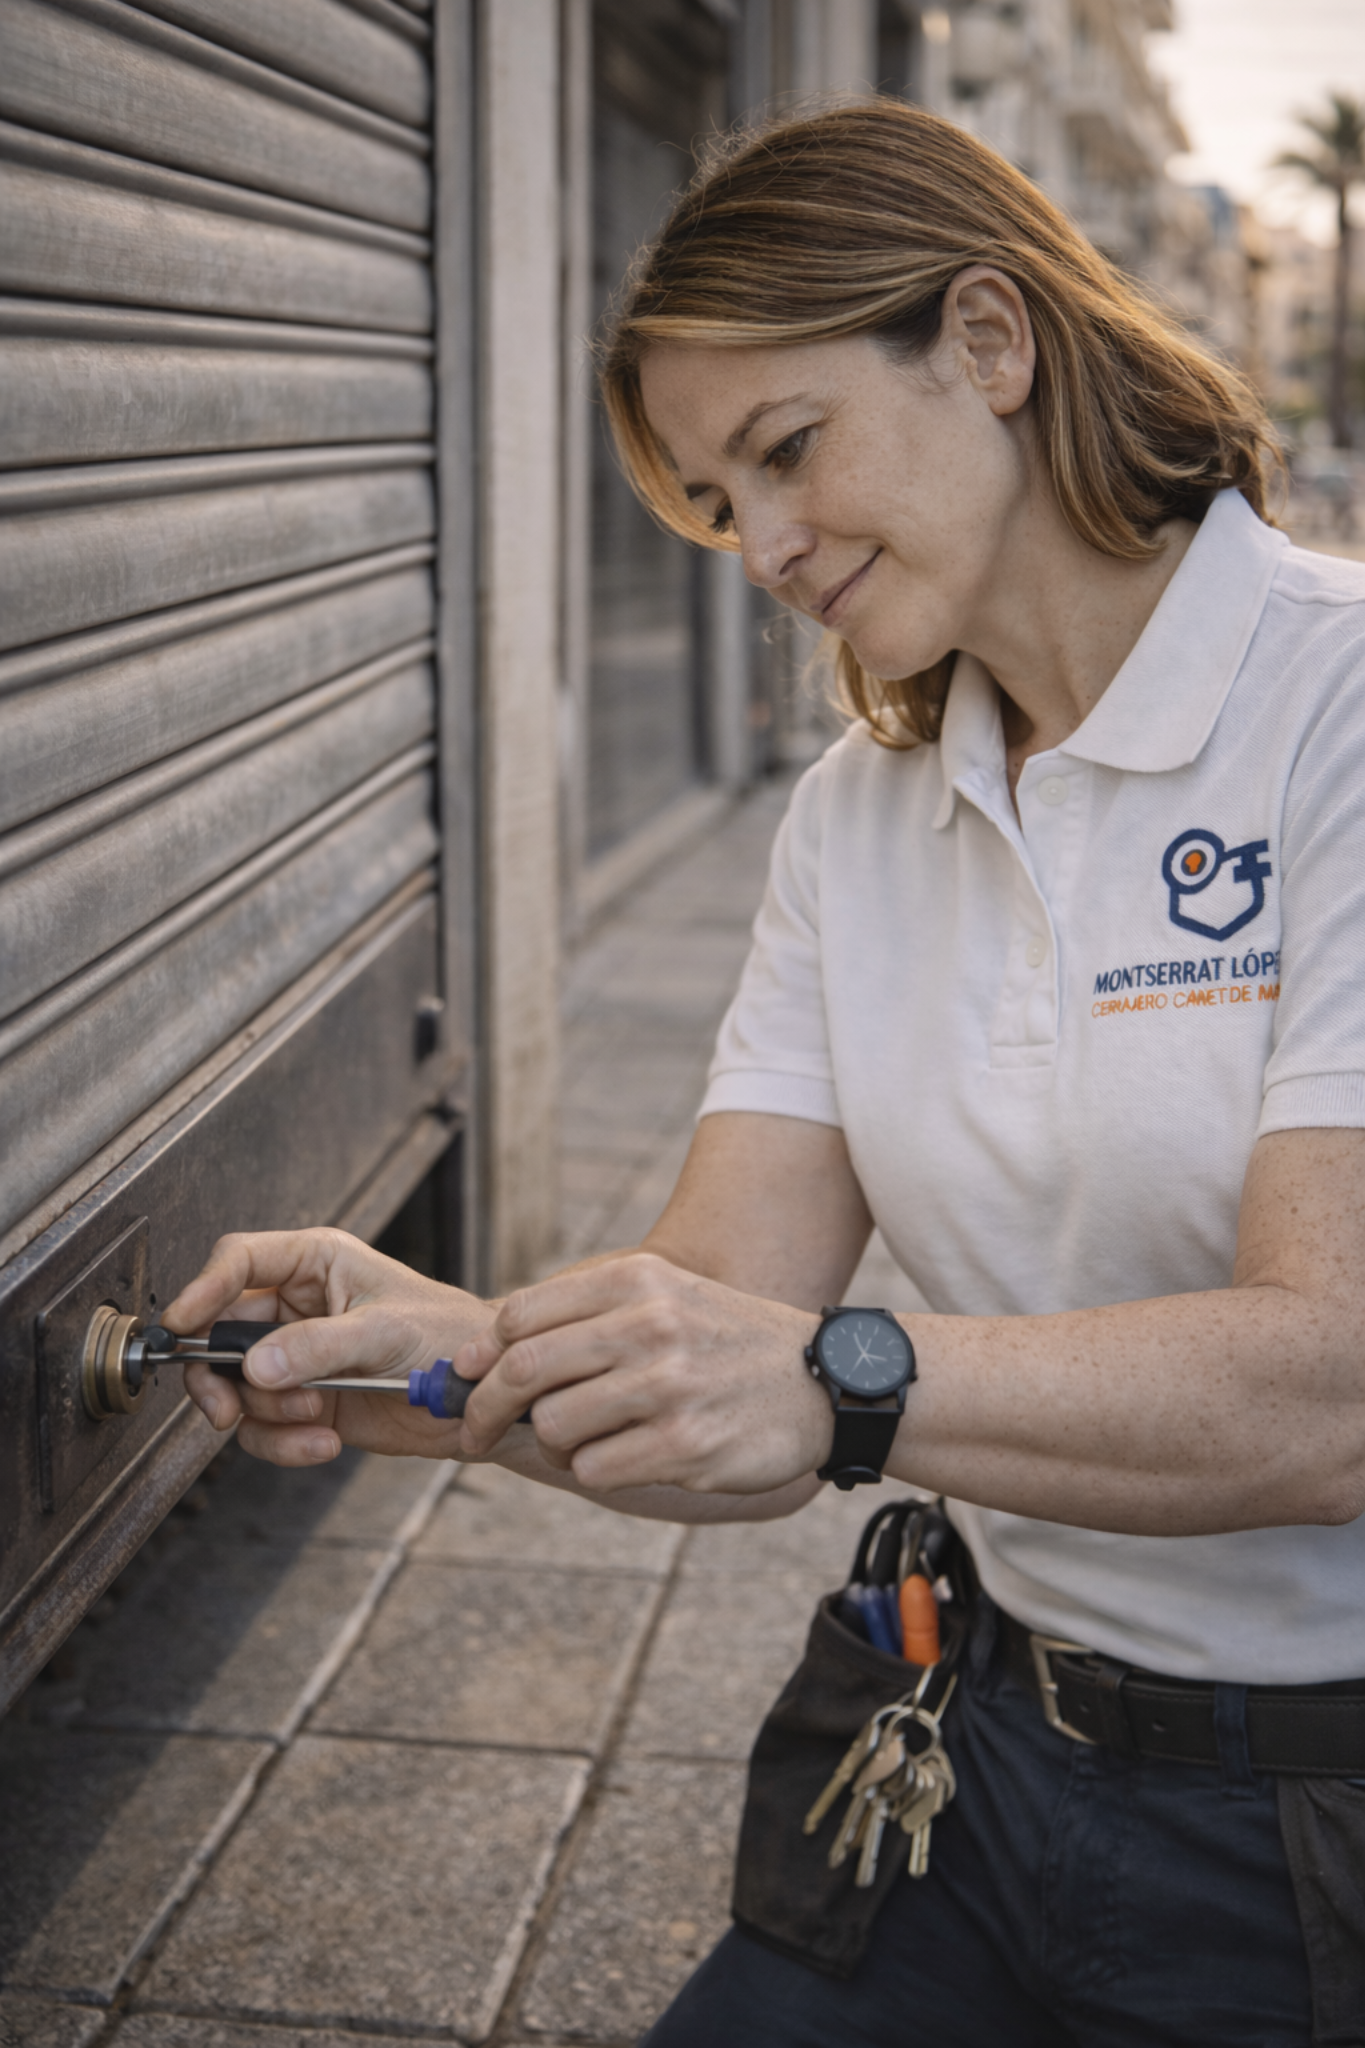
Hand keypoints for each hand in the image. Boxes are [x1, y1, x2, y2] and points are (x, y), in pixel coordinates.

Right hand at [163, 1228, 495, 1467]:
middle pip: (221, 1333)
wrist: (479, 1396)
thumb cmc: (448, 1336)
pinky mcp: (304, 1403)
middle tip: (227, 1408)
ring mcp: (297, 1358)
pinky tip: (324, 1443)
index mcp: (315, 1264)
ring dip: (268, 1414)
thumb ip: (318, 1346)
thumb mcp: (384, 1331)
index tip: (181, 1326)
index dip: (203, 1290)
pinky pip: (263, 1428)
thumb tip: (256, 1365)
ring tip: (315, 1417)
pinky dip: (284, 1443)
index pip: (239, 1261)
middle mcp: (297, 1307)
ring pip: (237, 1387)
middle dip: (225, 1377)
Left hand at [451, 1252, 831, 1494]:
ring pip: (555, 1427)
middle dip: (484, 1409)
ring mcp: (669, 1386)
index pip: (520, 1316)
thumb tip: (482, 1354)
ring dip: (552, 1445)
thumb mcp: (663, 1297)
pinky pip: (595, 1470)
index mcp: (637, 1281)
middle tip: (476, 1432)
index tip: (465, 1381)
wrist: (823, 1381)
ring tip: (582, 1442)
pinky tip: (625, 1457)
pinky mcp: (686, 1444)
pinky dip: (594, 1471)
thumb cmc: (724, 1342)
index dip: (480, 1356)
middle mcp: (651, 1325)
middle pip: (524, 1371)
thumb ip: (581, 1316)